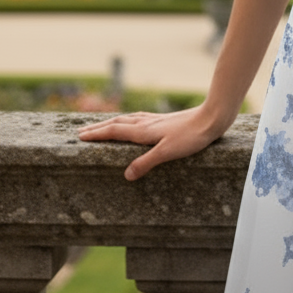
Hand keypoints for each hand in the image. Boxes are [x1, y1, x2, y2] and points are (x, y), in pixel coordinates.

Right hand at [77, 102, 228, 180]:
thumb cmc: (191, 136)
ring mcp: (156, 121)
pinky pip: (140, 119)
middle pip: (118, 123)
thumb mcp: (167, 152)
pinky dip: (129, 120)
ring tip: (103, 126)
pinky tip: (135, 122)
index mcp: (144, 131)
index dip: (97, 134)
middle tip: (82, 132)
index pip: (114, 131)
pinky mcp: (166, 121)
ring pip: (128, 120)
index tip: (80, 136)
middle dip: (99, 128)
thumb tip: (125, 175)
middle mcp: (147, 124)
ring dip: (113, 123)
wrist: (212, 117)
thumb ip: (146, 162)